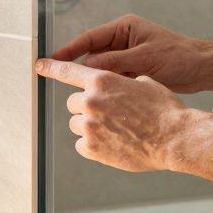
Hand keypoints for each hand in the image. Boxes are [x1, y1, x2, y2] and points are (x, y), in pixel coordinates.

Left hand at [34, 58, 191, 172]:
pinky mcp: (91, 148)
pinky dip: (93, 145)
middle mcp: (91, 101)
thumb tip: (116, 86)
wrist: (174, 138)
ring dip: (90, 126)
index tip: (39, 65)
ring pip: (76, 124)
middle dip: (87, 107)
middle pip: (73, 102)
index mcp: (102, 80)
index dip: (52, 67)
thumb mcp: (144, 83)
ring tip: (115, 131)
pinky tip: (113, 144)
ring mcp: (89, 126)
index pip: (68, 71)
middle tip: (108, 115)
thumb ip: (121, 82)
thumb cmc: (164, 110)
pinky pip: (81, 145)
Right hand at [50, 14, 212, 93]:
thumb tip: (88, 67)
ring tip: (91, 95)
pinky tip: (106, 99)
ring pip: (102, 70)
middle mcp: (123, 40)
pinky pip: (113, 79)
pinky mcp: (132, 70)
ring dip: (99, 81)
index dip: (69, 50)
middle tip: (68, 83)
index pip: (89, 38)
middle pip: (93, 54)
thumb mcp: (145, 58)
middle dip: (84, 70)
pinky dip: (110, 88)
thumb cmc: (179, 57)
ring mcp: (127, 56)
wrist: (203, 69)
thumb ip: (115, 62)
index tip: (52, 60)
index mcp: (125, 28)